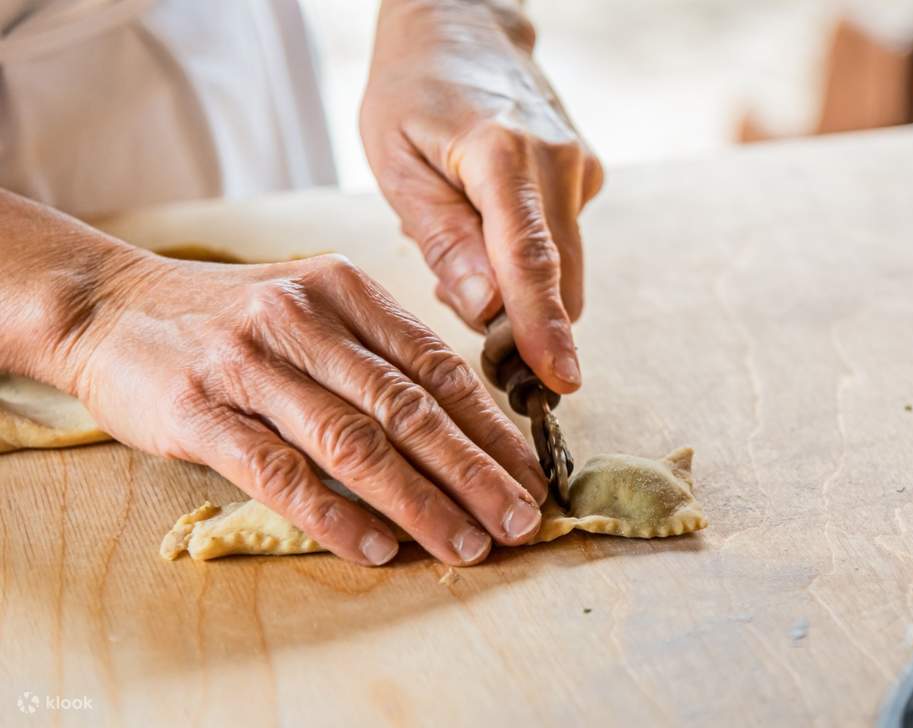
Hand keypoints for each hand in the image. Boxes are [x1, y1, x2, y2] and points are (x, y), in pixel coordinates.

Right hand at [64, 250, 548, 565]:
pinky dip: (334, 514)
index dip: (491, 427)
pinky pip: (280, 472)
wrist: (107, 305)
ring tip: (465, 544)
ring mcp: (249, 363)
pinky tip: (377, 548)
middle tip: (521, 520)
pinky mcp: (200, 411)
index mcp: (345, 290)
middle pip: (409, 407)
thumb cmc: (229, 319)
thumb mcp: (311, 305)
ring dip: (419, 502)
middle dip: (475, 471)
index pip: (437, 365)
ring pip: (354, 441)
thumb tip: (464, 425)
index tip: (531, 474)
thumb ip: (377, 352)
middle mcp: (304, 318)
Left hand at [360, 0, 601, 394]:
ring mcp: (581, 167)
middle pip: (559, 278)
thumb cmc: (414, 92)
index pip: (531, 259)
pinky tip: (486, 224)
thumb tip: (485, 311)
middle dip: (524, 324)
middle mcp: (558, 161)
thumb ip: (443, 239)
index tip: (558, 380)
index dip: (543, 327)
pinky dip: (527, 259)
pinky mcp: (588, 176)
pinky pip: (564, 244)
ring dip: (520, 289)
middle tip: (470, 327)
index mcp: (503, 154)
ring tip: (463, 251)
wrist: (464, 27)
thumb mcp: (396, 163)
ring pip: (564, 268)